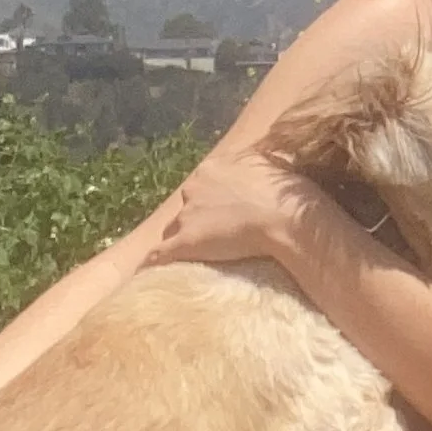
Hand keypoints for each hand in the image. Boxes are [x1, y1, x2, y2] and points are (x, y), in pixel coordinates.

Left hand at [145, 154, 322, 275]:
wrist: (283, 216)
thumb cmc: (283, 189)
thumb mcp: (269, 161)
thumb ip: (254, 160)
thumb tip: (257, 159)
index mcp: (212, 167)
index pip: (203, 183)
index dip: (214, 198)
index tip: (228, 209)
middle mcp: (194, 187)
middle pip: (188, 204)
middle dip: (199, 216)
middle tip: (220, 231)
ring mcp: (187, 216)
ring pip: (175, 227)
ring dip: (185, 237)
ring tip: (200, 253)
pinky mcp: (186, 243)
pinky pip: (160, 253)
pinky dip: (154, 261)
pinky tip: (148, 271)